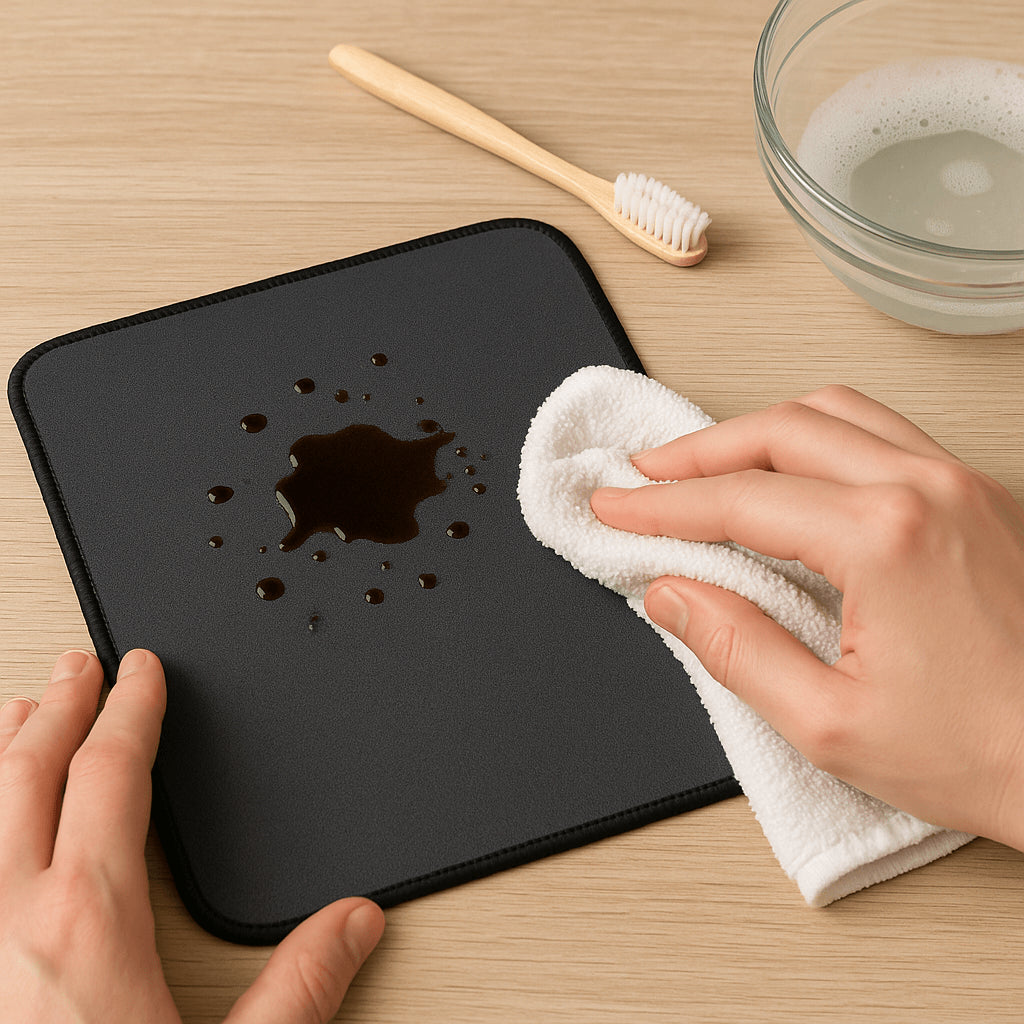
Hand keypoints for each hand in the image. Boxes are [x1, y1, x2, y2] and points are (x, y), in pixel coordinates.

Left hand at [0, 648, 384, 1023]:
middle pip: (27, 771)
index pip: (109, 773)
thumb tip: (354, 921)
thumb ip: (297, 988)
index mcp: (86, 923)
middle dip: (57, 705)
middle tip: (77, 665)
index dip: (131, 710)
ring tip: (17, 712)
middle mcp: (3, 920)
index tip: (140, 672)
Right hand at [590, 385, 1023, 849]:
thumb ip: (736, 648)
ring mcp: (963, 484)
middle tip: (646, 473)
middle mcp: (926, 489)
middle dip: (699, 450)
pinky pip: (883, 433)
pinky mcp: (983, 497)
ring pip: (835, 413)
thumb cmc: (993, 752)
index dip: (662, 504)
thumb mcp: (832, 724)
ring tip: (709, 462)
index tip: (616, 506)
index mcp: (884, 538)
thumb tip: (673, 594)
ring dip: (758, 432)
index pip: (739, 502)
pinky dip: (818, 438)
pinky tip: (796, 471)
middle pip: (781, 431)